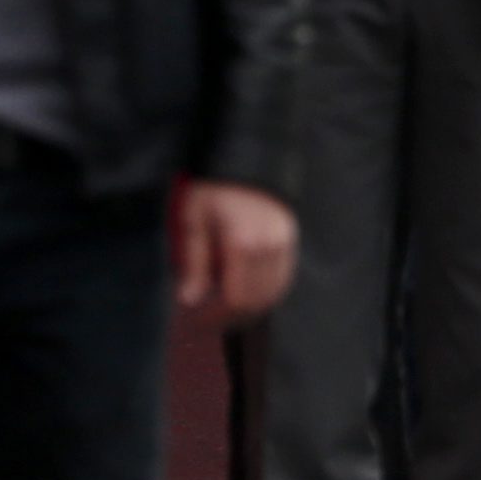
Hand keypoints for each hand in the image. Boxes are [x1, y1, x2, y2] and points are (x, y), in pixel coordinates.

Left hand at [173, 180, 295, 320]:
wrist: (247, 158)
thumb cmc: (215, 187)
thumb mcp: (194, 219)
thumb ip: (194, 262)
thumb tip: (190, 300)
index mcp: (244, 245)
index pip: (236, 299)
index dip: (218, 317)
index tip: (200, 321)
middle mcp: (270, 249)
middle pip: (257, 301)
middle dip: (234, 316)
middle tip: (211, 319)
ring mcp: (285, 245)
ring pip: (273, 293)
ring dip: (250, 305)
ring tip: (226, 306)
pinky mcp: (290, 240)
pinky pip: (282, 278)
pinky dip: (265, 290)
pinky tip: (245, 288)